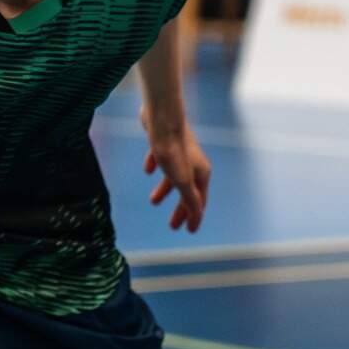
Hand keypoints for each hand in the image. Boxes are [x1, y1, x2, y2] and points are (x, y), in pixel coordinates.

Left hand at [140, 111, 210, 233]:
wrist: (161, 117)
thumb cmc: (172, 150)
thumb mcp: (181, 180)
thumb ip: (189, 199)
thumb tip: (196, 217)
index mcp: (200, 173)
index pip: (199, 201)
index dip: (194, 217)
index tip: (189, 231)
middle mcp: (193, 163)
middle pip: (187, 191)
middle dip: (180, 209)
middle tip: (172, 226)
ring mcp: (180, 151)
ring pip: (173, 176)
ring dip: (165, 190)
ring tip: (153, 202)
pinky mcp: (164, 141)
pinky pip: (161, 159)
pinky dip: (155, 167)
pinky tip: (147, 170)